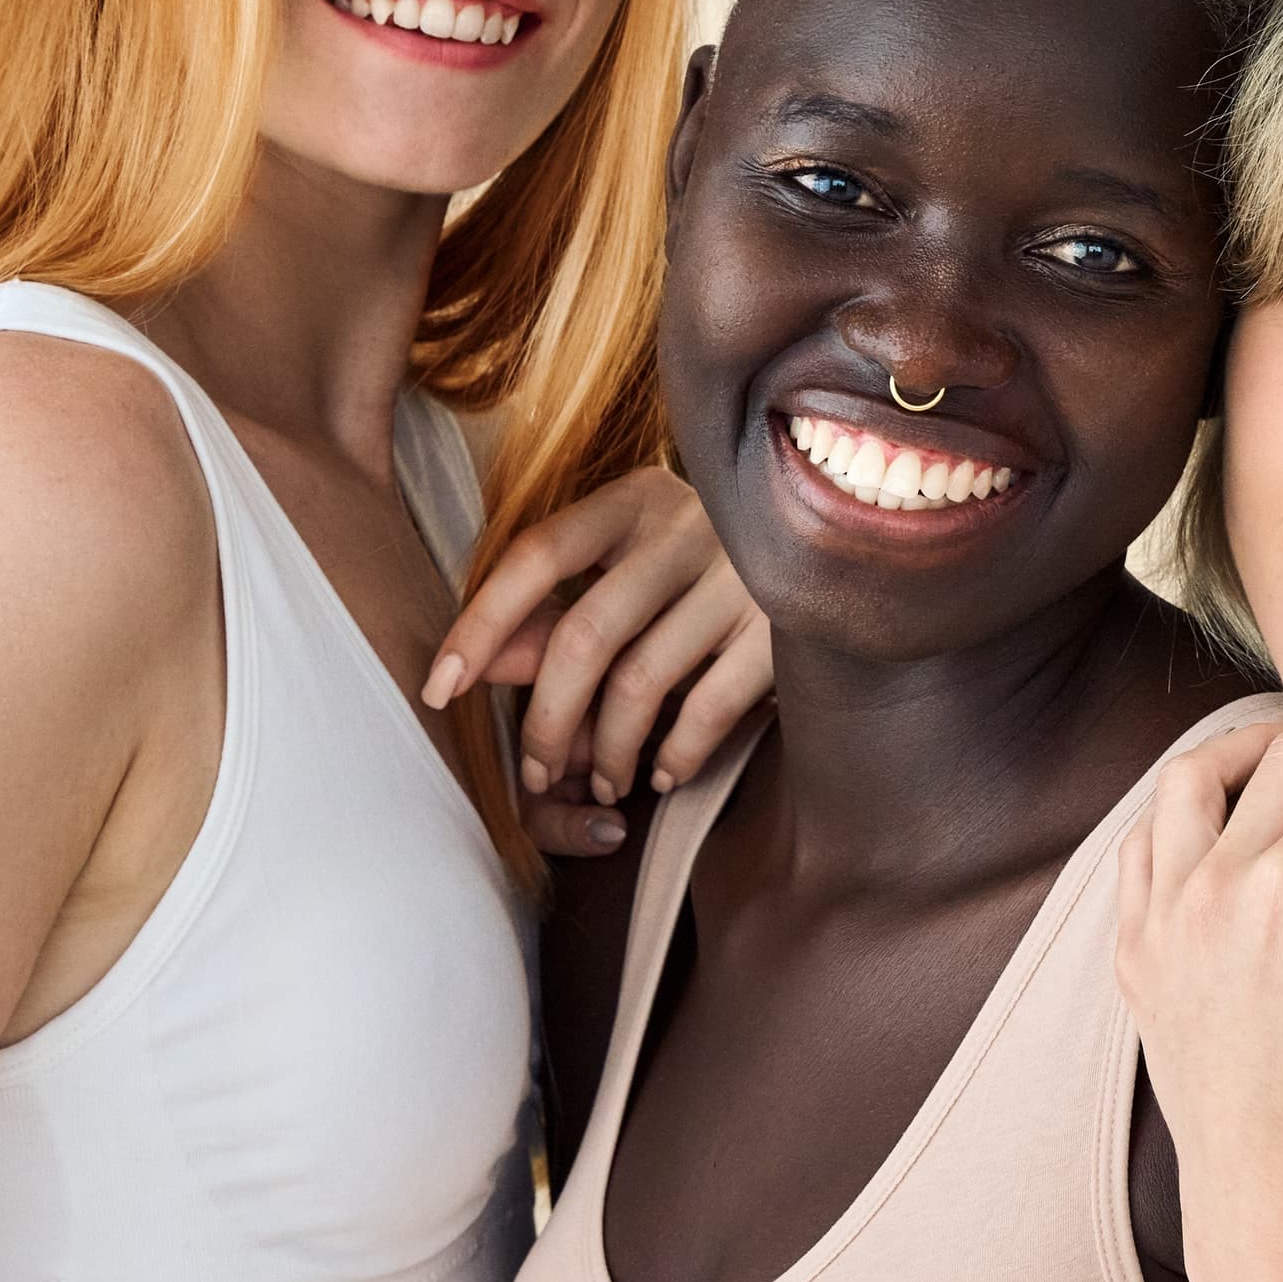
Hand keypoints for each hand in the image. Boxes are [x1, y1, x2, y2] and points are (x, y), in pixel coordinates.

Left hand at [426, 467, 771, 850]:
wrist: (842, 542)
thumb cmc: (696, 567)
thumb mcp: (622, 571)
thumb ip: (552, 614)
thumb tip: (477, 669)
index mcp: (633, 499)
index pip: (537, 555)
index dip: (481, 624)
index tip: (439, 688)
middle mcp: (688, 526)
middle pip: (587, 634)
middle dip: (547, 719)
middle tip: (536, 773)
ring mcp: (743, 575)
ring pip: (642, 682)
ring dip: (608, 750)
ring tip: (602, 782)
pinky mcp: (786, 628)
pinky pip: (710, 709)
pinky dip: (676, 753)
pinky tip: (661, 772)